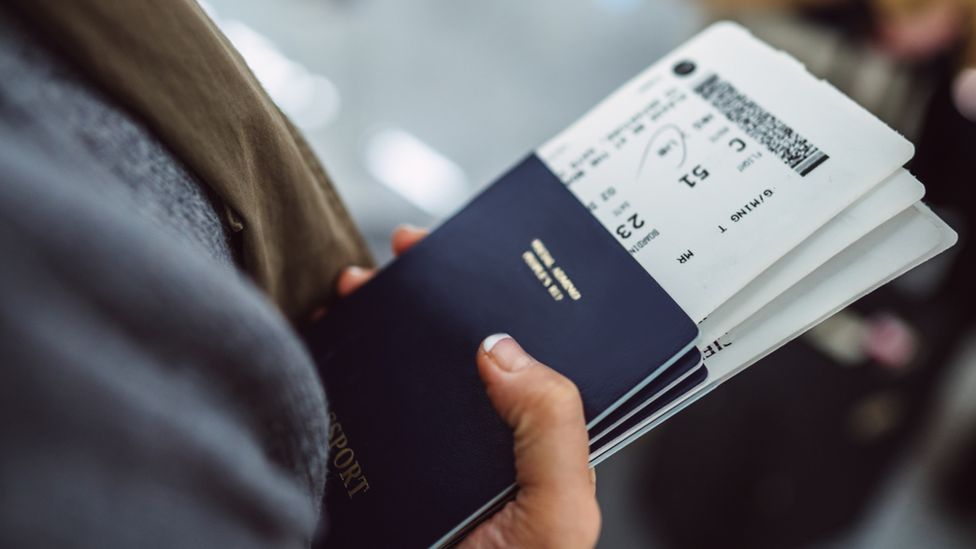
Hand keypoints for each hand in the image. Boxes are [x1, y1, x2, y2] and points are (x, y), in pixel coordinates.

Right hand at [336, 226, 600, 548]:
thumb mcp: (558, 513)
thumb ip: (552, 425)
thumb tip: (502, 347)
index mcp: (532, 442)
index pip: (527, 353)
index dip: (506, 297)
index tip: (478, 253)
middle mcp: (478, 440)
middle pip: (459, 348)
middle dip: (433, 293)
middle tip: (406, 251)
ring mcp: (422, 452)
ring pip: (403, 367)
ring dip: (381, 318)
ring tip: (359, 284)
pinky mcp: (373, 468)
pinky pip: (356, 404)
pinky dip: (337, 363)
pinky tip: (327, 335)